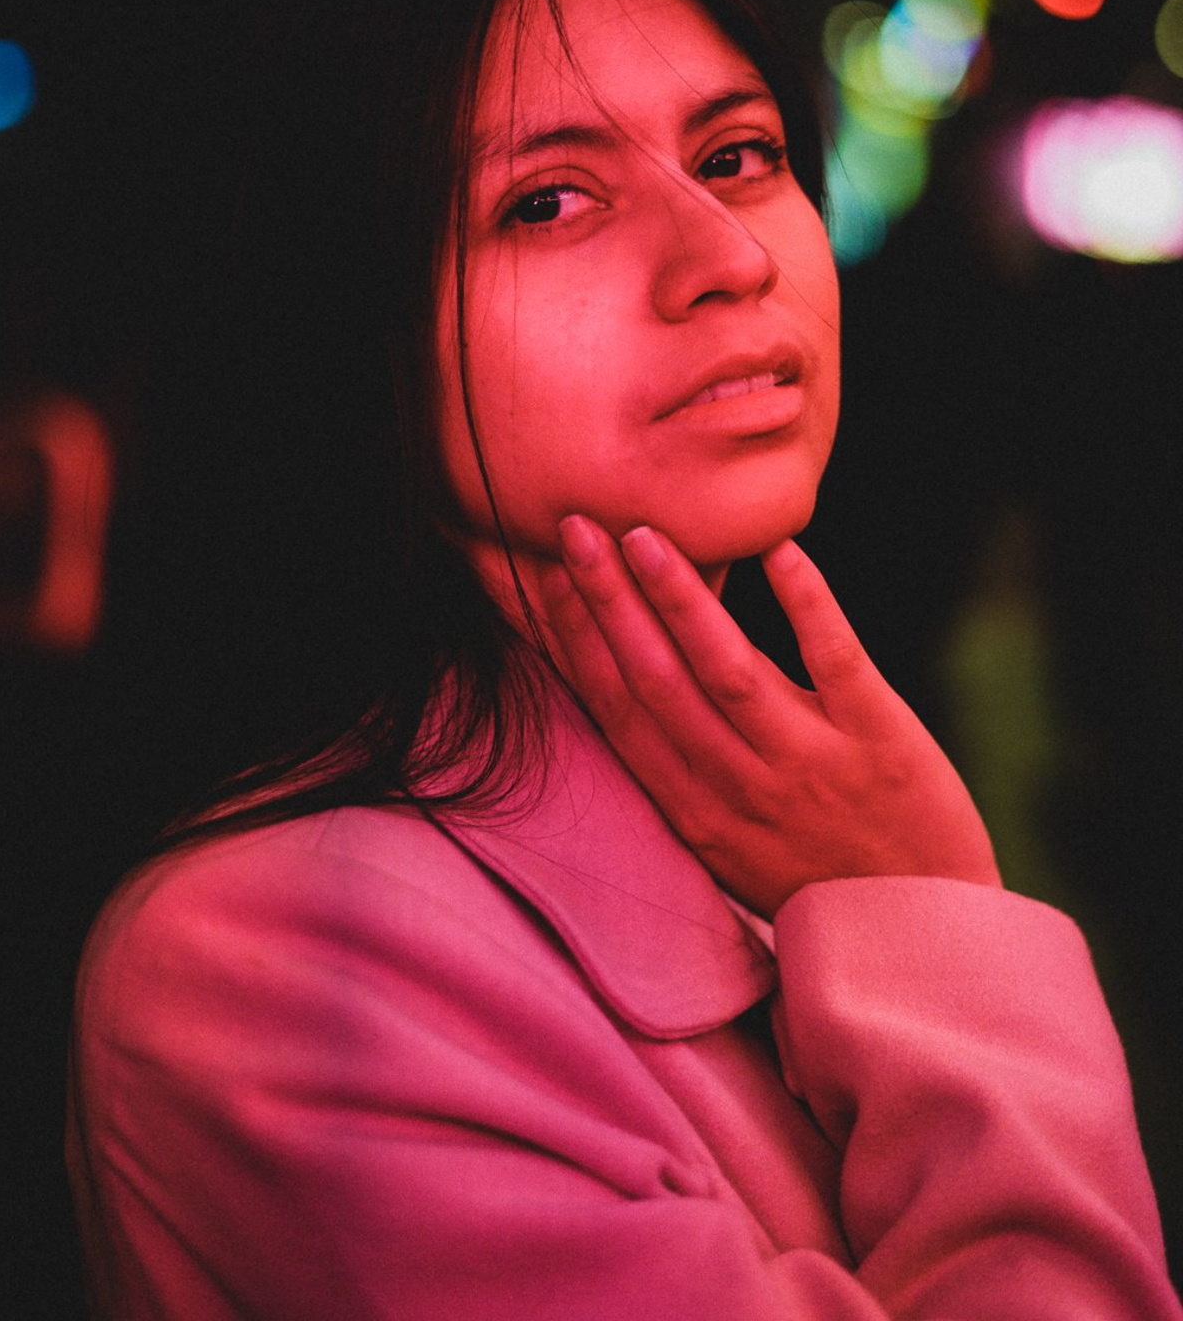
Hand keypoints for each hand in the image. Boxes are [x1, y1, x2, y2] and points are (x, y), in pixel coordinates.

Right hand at [538, 517, 1000, 919]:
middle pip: (659, 681)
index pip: (620, 713)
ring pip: (728, 669)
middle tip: (577, 528)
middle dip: (610, 601)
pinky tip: (778, 548)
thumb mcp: (728, 848)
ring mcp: (811, 764)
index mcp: (695, 813)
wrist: (924, 943)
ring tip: (645, 535)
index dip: (577, 641)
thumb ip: (682, 775)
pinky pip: (834, 659)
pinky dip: (805, 601)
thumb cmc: (818, 882)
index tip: (547, 577)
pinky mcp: (882, 741)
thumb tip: (625, 694)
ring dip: (681, 597)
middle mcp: (742, 789)